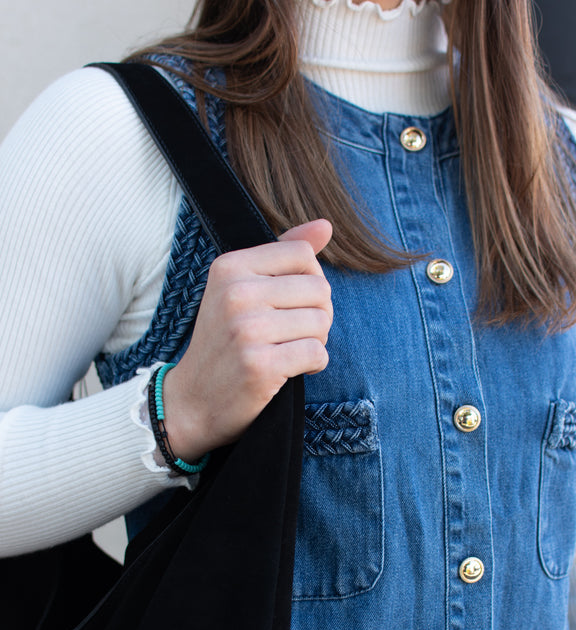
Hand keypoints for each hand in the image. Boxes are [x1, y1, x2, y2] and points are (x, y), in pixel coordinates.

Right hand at [162, 219, 332, 460]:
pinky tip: (291, 369)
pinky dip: (314, 364)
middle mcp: (236, 294)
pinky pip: (317, 353)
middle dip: (319, 315)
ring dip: (317, 341)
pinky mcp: (260, 365)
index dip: (311, 281)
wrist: (192, 401)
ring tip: (290, 350)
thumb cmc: (224, 343)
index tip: (293, 304)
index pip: (302, 254)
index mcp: (230, 267)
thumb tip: (326, 225)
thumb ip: (282, 254)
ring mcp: (247, 330)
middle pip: (319, 290)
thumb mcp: (241, 290)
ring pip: (322, 323)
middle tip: (295, 334)